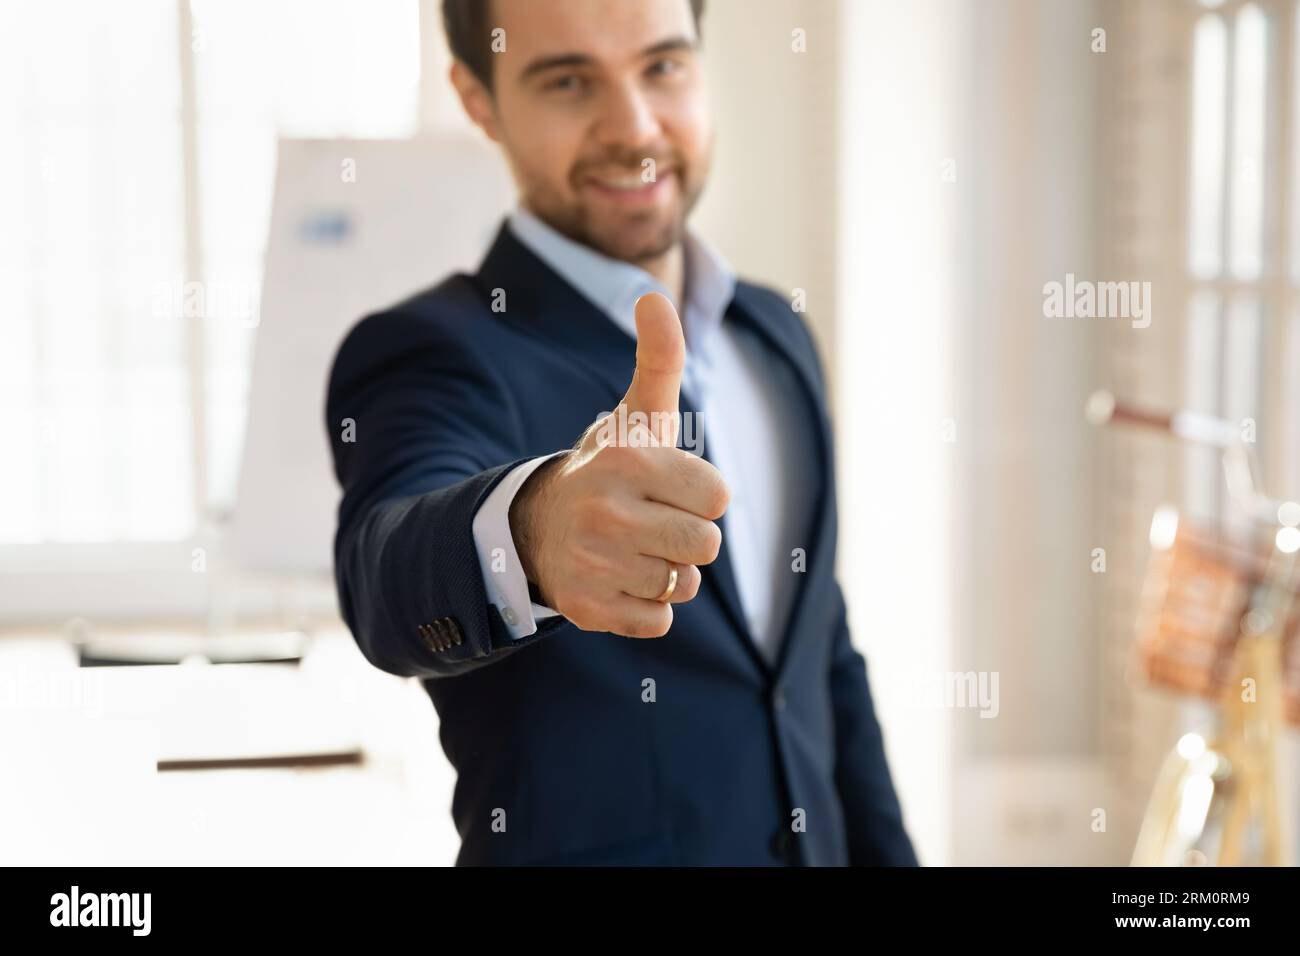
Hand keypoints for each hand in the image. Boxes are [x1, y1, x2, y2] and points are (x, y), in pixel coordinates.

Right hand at [509, 293, 729, 637]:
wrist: (534, 528)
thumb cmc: (607, 469)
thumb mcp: (634, 415)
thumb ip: (659, 359)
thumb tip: (654, 296)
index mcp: (629, 462)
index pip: (718, 498)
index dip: (699, 494)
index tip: (666, 487)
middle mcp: (609, 513)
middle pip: (705, 546)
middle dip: (687, 536)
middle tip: (651, 522)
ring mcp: (596, 565)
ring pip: (682, 584)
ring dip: (667, 571)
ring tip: (632, 549)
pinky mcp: (590, 609)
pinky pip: (659, 620)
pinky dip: (647, 606)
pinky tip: (619, 579)